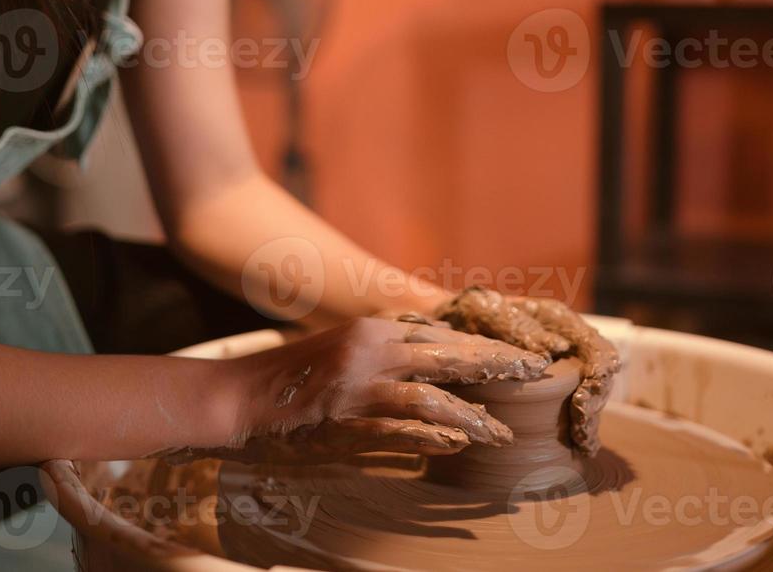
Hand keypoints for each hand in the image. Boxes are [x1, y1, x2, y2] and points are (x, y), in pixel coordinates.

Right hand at [154, 317, 550, 464]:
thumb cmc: (291, 378)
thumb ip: (386, 355)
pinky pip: (400, 430)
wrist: (237, 397)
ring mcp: (359, 386)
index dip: (483, 344)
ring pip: (433, 396)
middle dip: (497, 365)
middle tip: (536, 373)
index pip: (442, 333)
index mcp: (372, 330)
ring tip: (503, 432)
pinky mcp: (346, 420)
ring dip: (474, 416)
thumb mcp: (343, 352)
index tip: (518, 353)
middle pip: (449, 354)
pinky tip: (460, 443)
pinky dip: (434, 437)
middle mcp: (370, 349)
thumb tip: (432, 366)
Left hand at [430, 287, 620, 456]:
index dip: (597, 375)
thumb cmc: (464, 312)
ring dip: (591, 420)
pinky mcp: (552, 387)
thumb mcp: (484, 310)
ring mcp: (562, 364)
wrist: (448, 322)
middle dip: (595, 405)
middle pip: (600, 375)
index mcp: (557, 319)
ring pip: (592, 394)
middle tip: (581, 432)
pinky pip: (575, 406)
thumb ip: (517, 326)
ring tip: (583, 444)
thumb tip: (557, 349)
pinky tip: (581, 447)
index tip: (582, 402)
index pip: (595, 347)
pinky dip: (581, 426)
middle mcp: (567, 340)